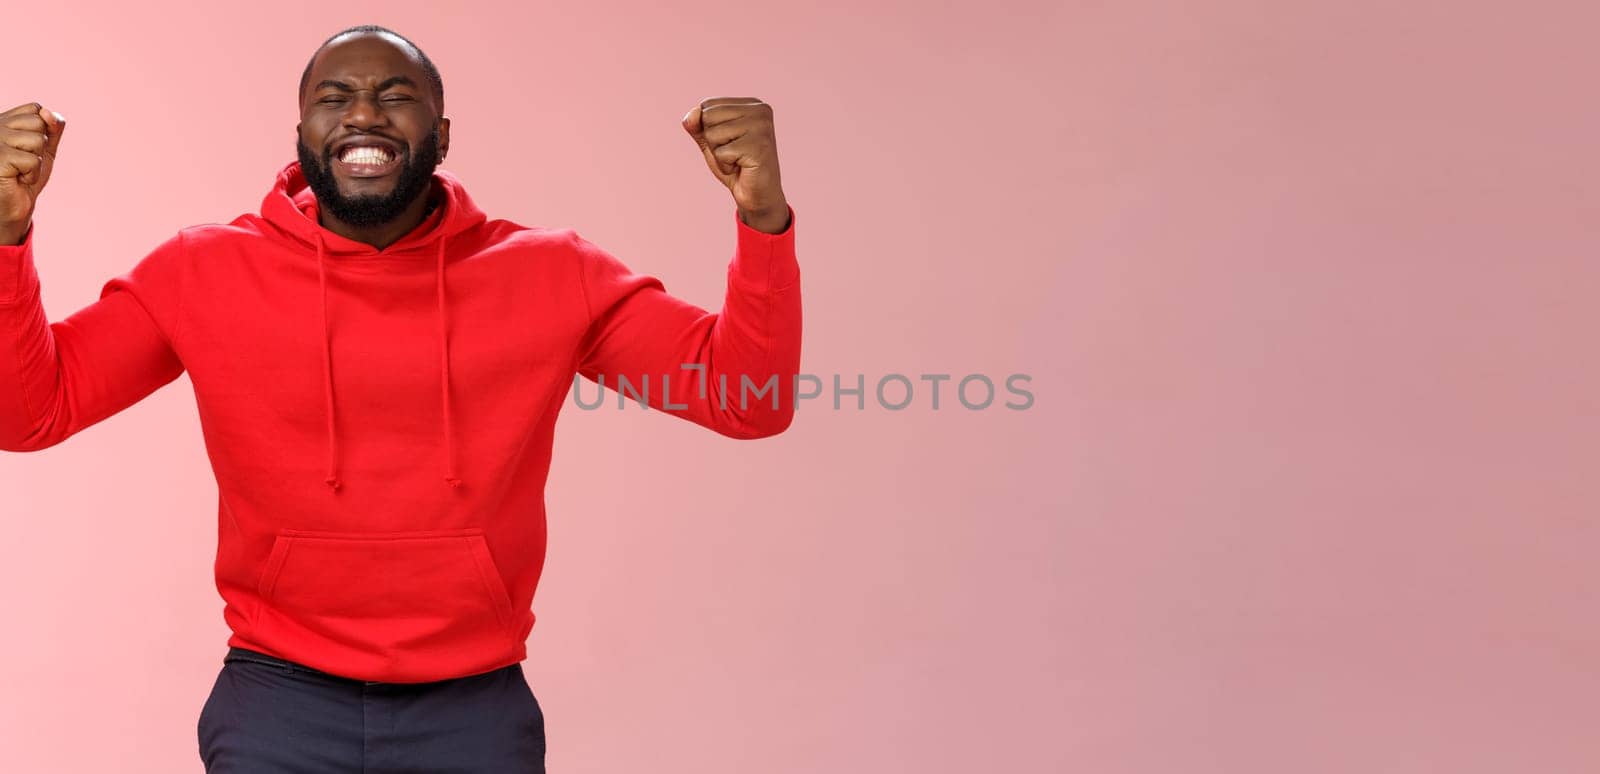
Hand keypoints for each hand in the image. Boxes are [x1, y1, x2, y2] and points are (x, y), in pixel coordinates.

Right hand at [0, 103, 66, 244]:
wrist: (15, 205)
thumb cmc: (27, 175)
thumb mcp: (45, 148)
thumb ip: (53, 127)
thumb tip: (48, 112)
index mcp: (4, 120)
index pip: (35, 109)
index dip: (42, 130)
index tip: (28, 148)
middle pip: (38, 122)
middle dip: (40, 146)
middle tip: (25, 161)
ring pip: (36, 140)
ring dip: (36, 161)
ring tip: (21, 170)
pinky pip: (32, 160)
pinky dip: (32, 173)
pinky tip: (18, 178)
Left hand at [682, 97, 788, 232]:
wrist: (758, 196)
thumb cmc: (736, 166)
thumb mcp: (711, 142)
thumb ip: (698, 126)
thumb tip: (690, 116)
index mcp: (752, 103)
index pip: (708, 104)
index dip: (709, 129)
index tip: (730, 142)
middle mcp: (760, 110)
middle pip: (708, 116)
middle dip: (713, 141)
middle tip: (734, 154)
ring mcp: (762, 127)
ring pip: (713, 134)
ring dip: (719, 154)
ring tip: (738, 161)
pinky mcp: (759, 146)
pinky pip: (721, 153)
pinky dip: (725, 166)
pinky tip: (742, 168)